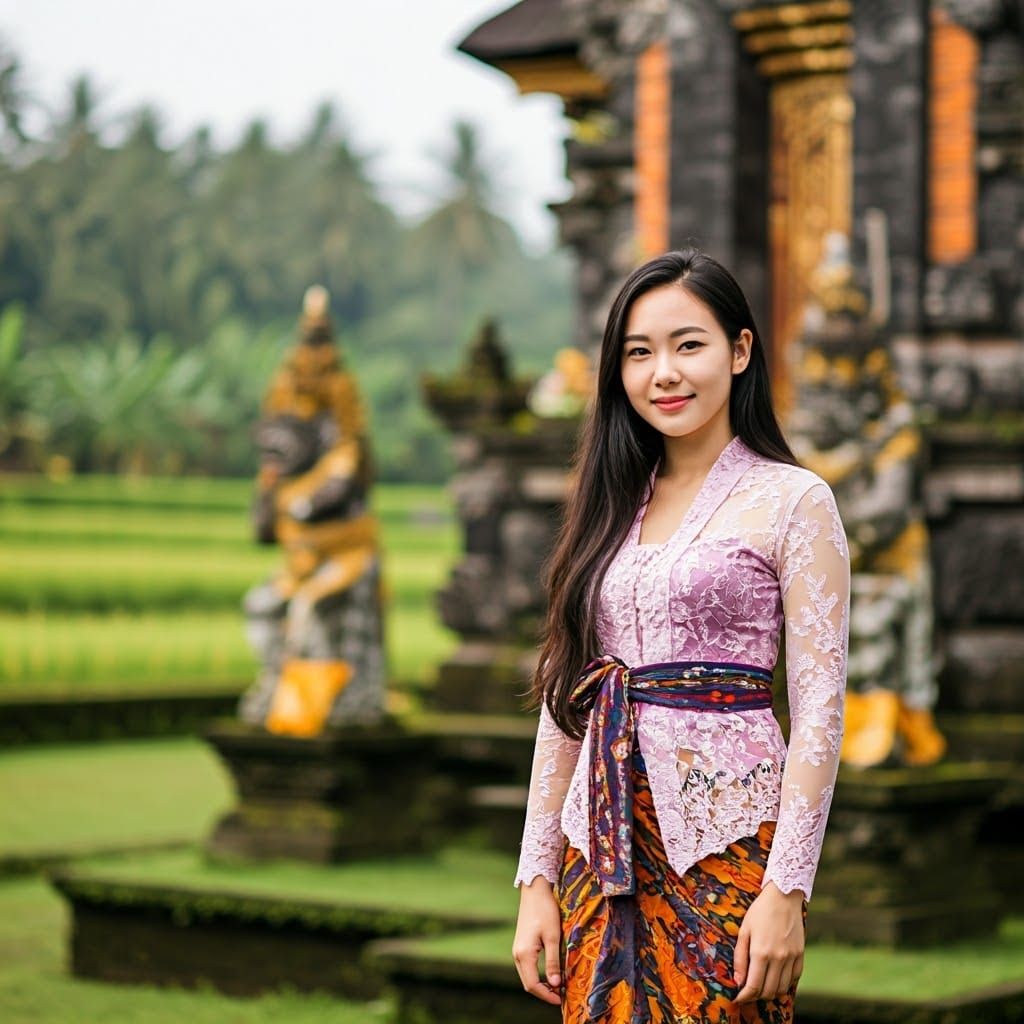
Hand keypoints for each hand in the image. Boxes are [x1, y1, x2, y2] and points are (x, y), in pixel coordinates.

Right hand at [512, 877, 562, 1004]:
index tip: (562, 999)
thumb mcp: (553, 936)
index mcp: (524, 954)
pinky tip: (550, 973)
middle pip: (528, 983)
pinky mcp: (521, 944)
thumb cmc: (545, 910)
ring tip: (559, 986)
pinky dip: (537, 974)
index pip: (533, 985)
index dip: (547, 995)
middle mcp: (517, 954)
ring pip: (527, 976)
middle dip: (544, 992)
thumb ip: (553, 961)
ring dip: (541, 984)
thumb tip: (556, 985)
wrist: (535, 890)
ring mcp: (517, 949)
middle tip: (562, 995)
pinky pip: (527, 967)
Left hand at [733, 882, 805, 1003]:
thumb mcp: (744, 931)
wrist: (783, 896)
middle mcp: (778, 958)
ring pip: (782, 988)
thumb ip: (740, 958)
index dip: (744, 997)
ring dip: (770, 991)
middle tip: (748, 992)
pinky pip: (794, 978)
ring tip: (761, 985)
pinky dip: (785, 983)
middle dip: (756, 996)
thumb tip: (738, 981)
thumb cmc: (760, 912)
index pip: (753, 986)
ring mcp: (791, 957)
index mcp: (760, 952)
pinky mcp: (801, 954)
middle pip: (768, 991)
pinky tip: (776, 977)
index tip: (737, 998)